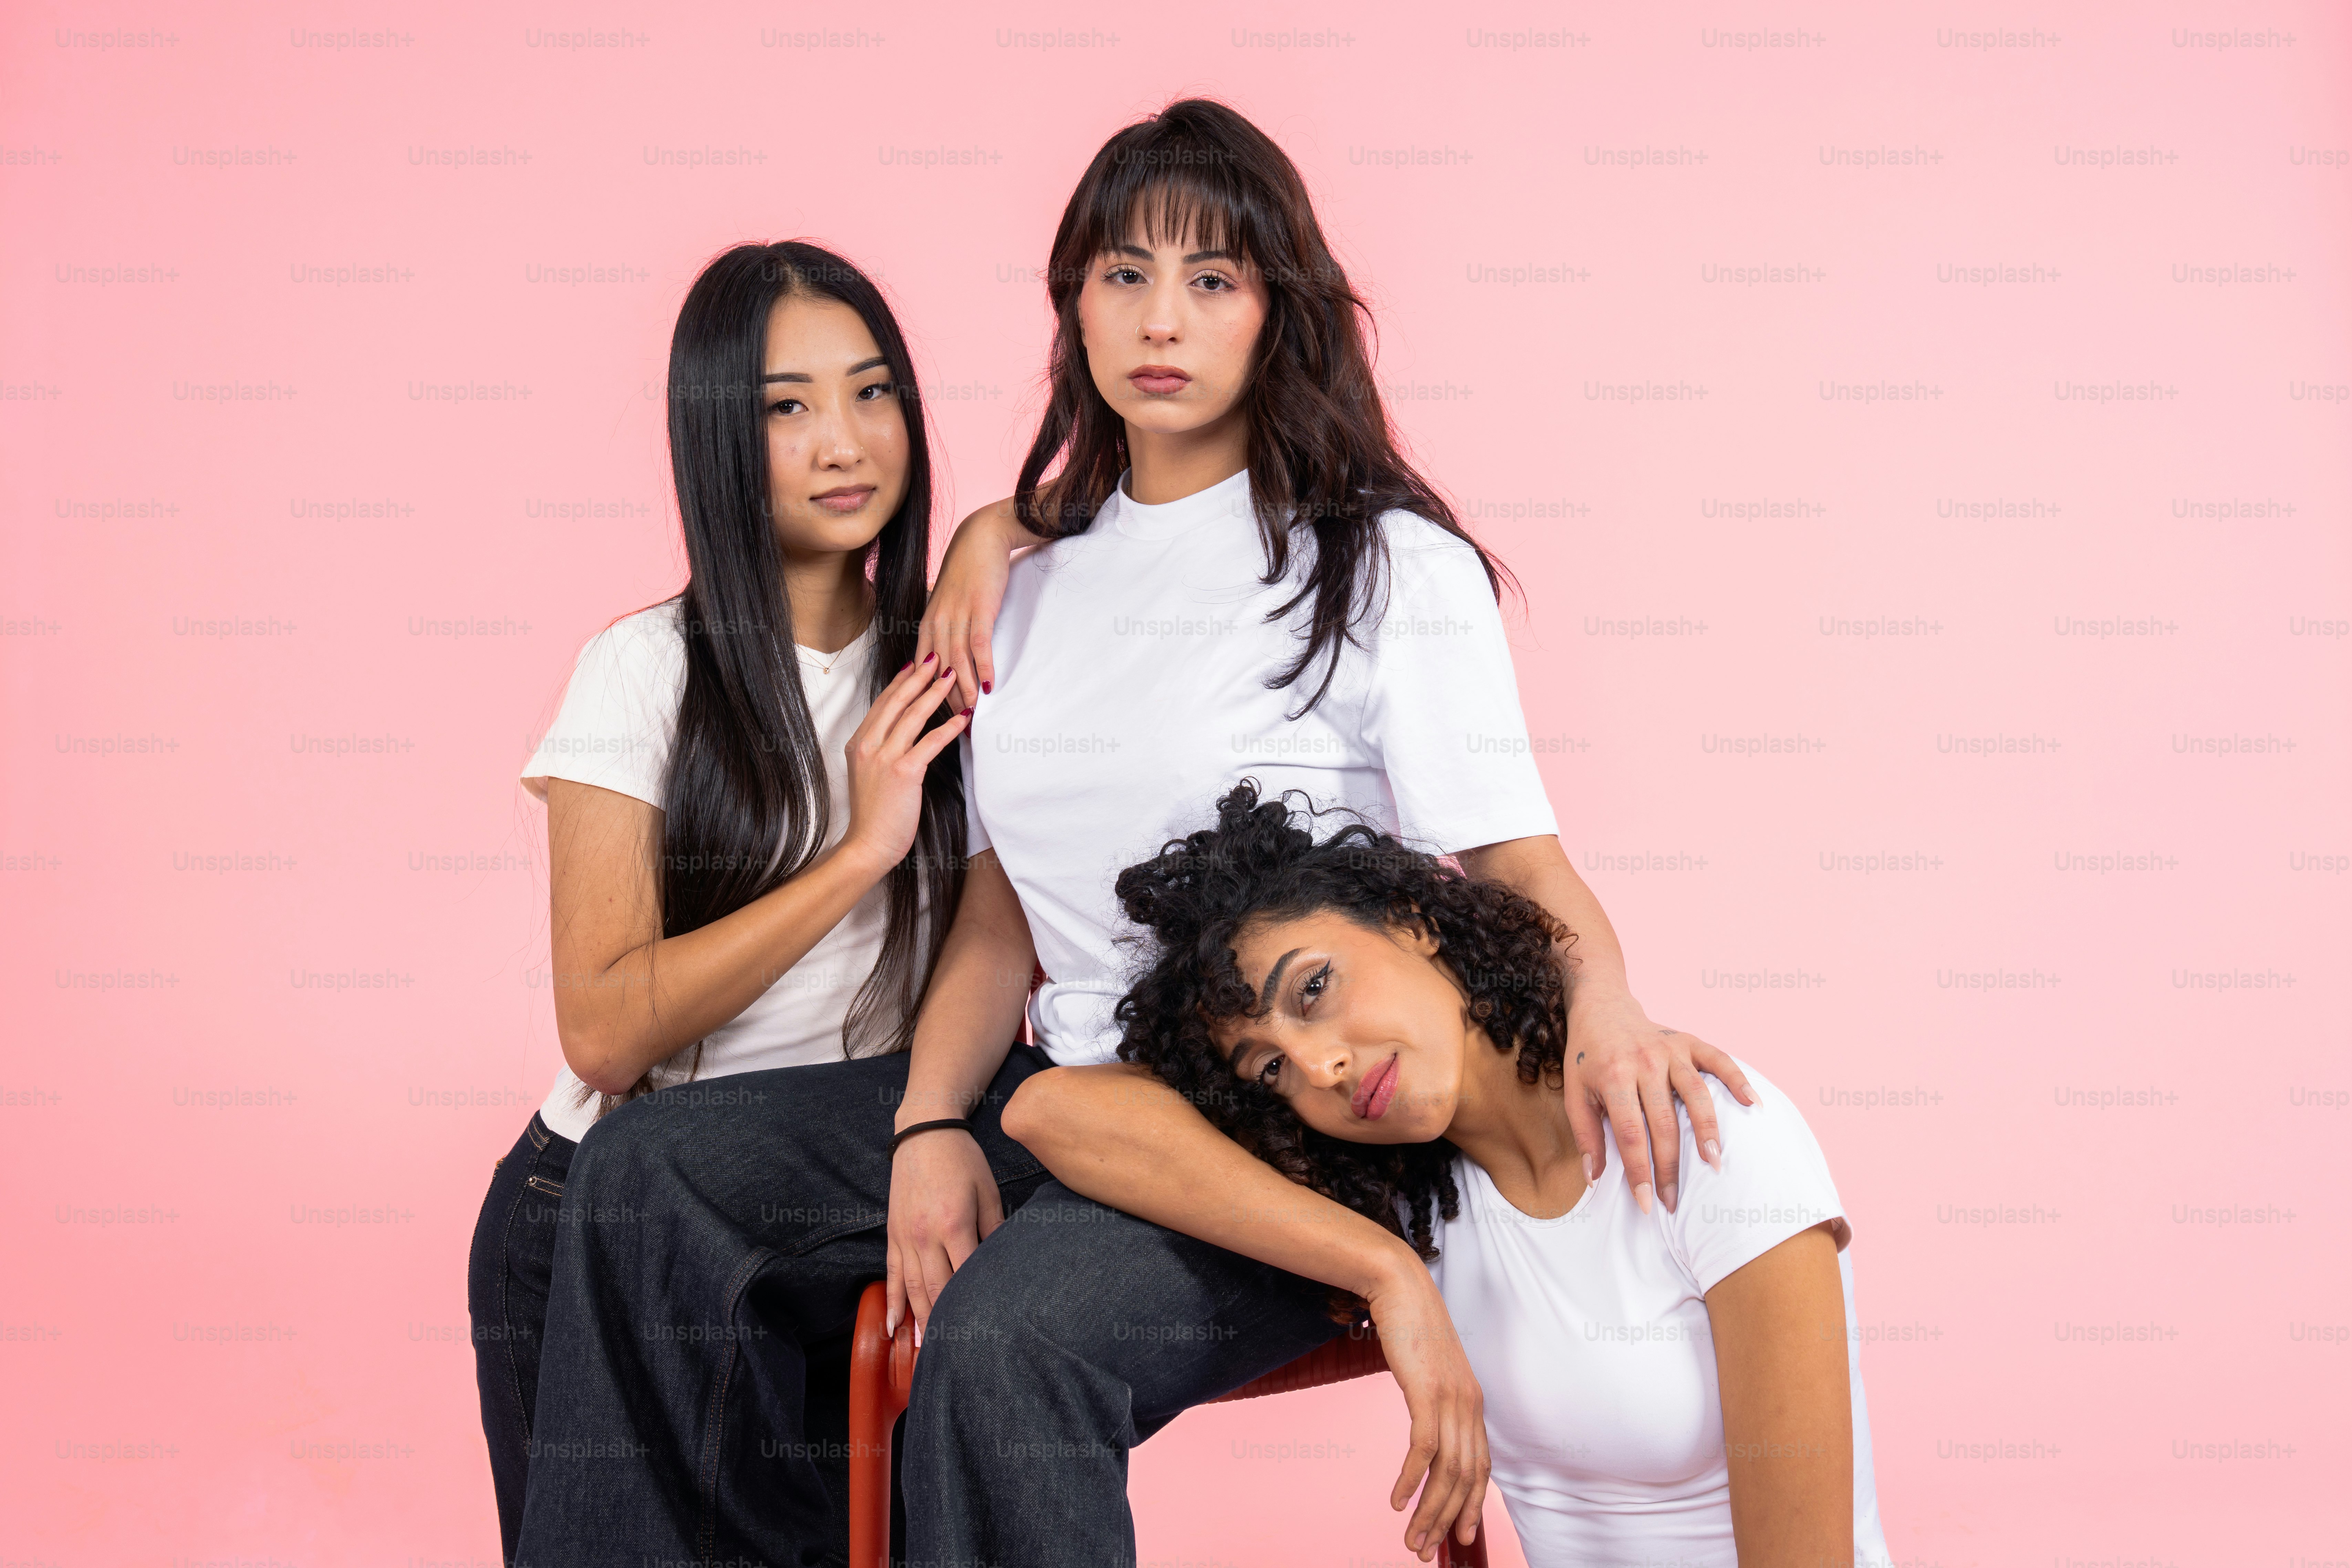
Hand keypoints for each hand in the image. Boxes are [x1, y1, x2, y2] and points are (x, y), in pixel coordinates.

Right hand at [839, 656, 967, 874]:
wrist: (867, 844)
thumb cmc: (872, 814)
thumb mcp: (867, 774)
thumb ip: (878, 751)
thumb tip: (896, 733)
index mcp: (859, 743)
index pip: (882, 704)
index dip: (901, 681)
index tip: (915, 664)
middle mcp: (869, 745)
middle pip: (897, 701)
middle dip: (919, 676)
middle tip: (937, 657)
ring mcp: (885, 757)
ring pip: (913, 715)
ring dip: (935, 692)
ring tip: (953, 676)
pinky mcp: (903, 772)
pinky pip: (931, 742)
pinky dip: (949, 727)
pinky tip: (964, 716)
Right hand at [884, 1126, 1002, 1337]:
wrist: (923, 1132)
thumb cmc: (962, 1160)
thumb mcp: (989, 1191)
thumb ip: (995, 1229)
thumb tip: (1004, 1264)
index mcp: (954, 1225)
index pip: (967, 1275)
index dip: (976, 1304)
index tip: (986, 1329)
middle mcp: (925, 1236)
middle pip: (937, 1291)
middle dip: (947, 1325)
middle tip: (957, 1355)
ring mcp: (905, 1237)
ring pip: (913, 1290)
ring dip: (920, 1322)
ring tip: (926, 1352)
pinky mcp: (893, 1235)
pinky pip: (892, 1275)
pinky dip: (892, 1303)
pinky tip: (892, 1328)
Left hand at [916, 498, 1025, 709]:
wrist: (980, 539)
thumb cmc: (967, 573)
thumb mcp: (948, 604)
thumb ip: (945, 629)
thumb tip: (947, 658)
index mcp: (927, 624)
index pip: (921, 670)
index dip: (926, 697)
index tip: (934, 720)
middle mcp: (937, 622)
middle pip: (937, 672)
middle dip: (945, 702)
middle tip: (956, 728)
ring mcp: (957, 616)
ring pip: (956, 663)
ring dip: (964, 691)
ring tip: (973, 714)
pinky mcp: (978, 609)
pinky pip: (978, 645)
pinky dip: (982, 667)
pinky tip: (987, 687)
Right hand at [1364, 1258, 1490, 1562]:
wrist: (1400, 1286)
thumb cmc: (1411, 1328)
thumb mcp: (1430, 1372)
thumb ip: (1435, 1402)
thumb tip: (1427, 1430)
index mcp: (1472, 1403)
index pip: (1481, 1467)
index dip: (1473, 1506)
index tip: (1461, 1536)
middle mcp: (1469, 1405)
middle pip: (1466, 1478)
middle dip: (1448, 1520)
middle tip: (1425, 1549)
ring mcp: (1450, 1399)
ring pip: (1447, 1472)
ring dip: (1428, 1510)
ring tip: (1410, 1537)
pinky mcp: (1427, 1392)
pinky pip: (1423, 1449)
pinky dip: (1410, 1479)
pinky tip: (1397, 1500)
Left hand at [1562, 987, 1754, 1216]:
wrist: (1602, 1009)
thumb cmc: (1588, 1059)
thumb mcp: (1575, 1095)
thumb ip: (1586, 1136)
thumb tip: (1594, 1180)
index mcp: (1613, 1077)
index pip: (1629, 1134)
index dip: (1638, 1171)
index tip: (1645, 1203)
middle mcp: (1644, 1062)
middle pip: (1664, 1122)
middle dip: (1670, 1166)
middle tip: (1675, 1200)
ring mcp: (1670, 1050)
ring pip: (1696, 1094)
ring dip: (1708, 1130)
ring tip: (1714, 1164)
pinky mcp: (1689, 1041)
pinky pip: (1719, 1060)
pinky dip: (1738, 1080)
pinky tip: (1753, 1104)